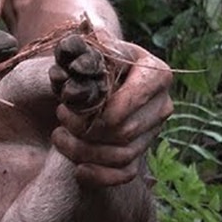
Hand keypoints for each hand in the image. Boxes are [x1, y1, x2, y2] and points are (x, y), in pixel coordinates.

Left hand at [51, 39, 172, 187]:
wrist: (100, 73)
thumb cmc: (94, 57)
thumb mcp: (92, 45)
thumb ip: (87, 48)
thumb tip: (84, 52)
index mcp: (156, 74)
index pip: (133, 100)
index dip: (100, 110)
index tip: (68, 106)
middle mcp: (162, 104)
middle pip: (124, 131)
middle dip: (84, 129)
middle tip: (60, 115)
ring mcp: (154, 131)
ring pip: (122, 154)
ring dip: (84, 151)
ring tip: (59, 135)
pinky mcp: (142, 151)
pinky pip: (126, 174)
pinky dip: (101, 176)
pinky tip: (78, 169)